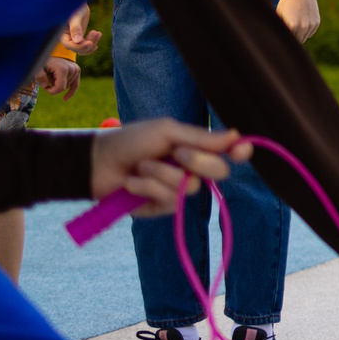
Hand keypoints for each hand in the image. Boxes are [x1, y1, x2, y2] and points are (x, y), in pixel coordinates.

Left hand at [38, 56, 82, 98]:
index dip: (51, 91)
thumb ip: (39, 76)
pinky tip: (65, 99)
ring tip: (53, 74)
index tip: (44, 86)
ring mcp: (76, 69)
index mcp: (63, 69)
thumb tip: (45, 85)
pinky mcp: (77, 70)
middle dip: (54, 86)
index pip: (60, 88)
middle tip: (47, 76)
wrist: (52, 52)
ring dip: (58, 84)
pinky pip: (75, 85)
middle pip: (63, 87)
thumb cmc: (44, 61)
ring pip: (67, 86)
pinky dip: (71, 92)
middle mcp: (72, 69)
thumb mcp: (38, 68)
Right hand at [60, 5, 98, 54]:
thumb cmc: (74, 7)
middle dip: (87, 45)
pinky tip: (98, 35)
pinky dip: (93, 42)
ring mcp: (73, 39)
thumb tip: (77, 41)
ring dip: (92, 43)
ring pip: (83, 48)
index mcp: (61, 34)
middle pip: (77, 49)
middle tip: (95, 33)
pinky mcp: (80, 37)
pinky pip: (86, 45)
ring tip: (98, 33)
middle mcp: (66, 38)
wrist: (78, 2)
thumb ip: (75, 28)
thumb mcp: (75, 16)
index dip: (80, 46)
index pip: (69, 45)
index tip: (90, 43)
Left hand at [90, 120, 239, 216]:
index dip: (240, 152)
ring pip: (191, 188)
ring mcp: (178, 190)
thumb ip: (200, 137)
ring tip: (141, 167)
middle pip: (218, 171)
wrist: (98, 163)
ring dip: (162, 174)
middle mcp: (192, 169)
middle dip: (198, 161)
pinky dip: (149, 188)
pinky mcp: (163, 208)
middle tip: (176, 153)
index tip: (239, 150)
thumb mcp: (166, 132)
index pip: (228, 153)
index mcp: (196, 147)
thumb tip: (235, 135)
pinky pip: (169, 201)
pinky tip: (133, 184)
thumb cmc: (132, 141)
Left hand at [278, 0, 320, 42]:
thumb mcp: (279, 14)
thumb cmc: (287, 2)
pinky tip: (302, 20)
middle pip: (297, 41)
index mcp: (292, 26)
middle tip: (289, 29)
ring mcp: (311, 25)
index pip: (288, 40)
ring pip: (304, 37)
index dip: (285, 37)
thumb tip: (277, 38)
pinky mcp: (316, 22)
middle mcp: (303, 27)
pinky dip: (306, 30)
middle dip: (293, 37)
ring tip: (295, 22)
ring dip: (300, 34)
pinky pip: (310, 33)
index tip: (282, 35)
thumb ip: (279, 27)